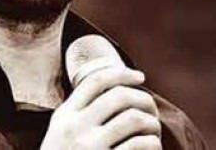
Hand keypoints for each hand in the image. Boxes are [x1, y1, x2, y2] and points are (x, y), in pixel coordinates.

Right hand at [40, 66, 161, 148]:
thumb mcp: (61, 136)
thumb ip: (82, 115)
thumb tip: (121, 88)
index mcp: (63, 117)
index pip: (96, 80)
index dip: (122, 73)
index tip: (140, 77)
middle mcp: (74, 129)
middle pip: (119, 96)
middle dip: (143, 100)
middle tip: (152, 112)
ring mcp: (89, 148)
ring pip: (134, 118)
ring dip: (152, 123)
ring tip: (154, 133)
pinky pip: (140, 145)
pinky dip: (153, 144)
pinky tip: (153, 149)